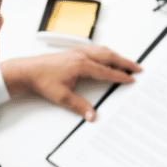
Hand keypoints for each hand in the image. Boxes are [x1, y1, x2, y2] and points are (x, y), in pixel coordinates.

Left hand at [0, 46, 141, 120]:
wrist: (28, 71)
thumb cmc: (43, 81)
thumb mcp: (62, 97)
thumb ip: (79, 106)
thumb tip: (92, 116)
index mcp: (81, 65)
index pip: (106, 71)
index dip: (120, 76)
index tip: (131, 79)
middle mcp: (82, 56)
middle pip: (109, 57)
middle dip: (125, 62)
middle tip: (137, 68)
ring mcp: (78, 52)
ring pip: (103, 51)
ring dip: (117, 56)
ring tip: (127, 63)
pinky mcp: (74, 52)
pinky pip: (96, 50)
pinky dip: (107, 53)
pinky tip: (109, 57)